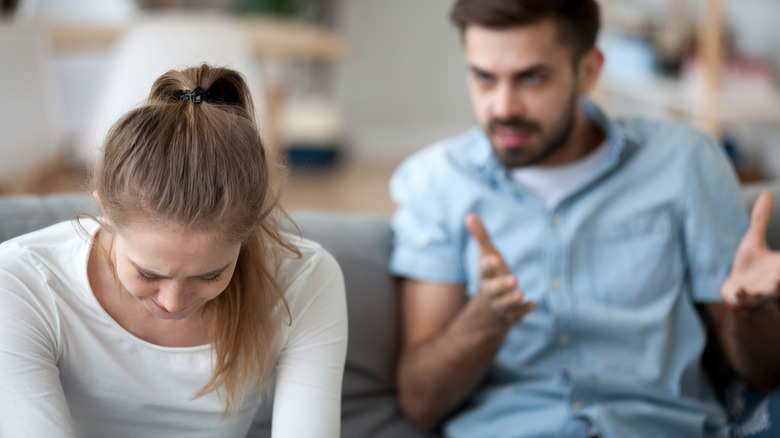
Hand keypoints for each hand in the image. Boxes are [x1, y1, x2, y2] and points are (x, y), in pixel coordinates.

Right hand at [465, 213, 534, 323]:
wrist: (490, 305)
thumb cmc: (491, 274)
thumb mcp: (487, 254)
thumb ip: (480, 236)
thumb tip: (470, 215)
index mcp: (485, 276)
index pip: (484, 271)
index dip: (488, 265)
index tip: (493, 259)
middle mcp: (491, 292)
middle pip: (494, 290)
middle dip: (502, 285)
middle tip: (514, 279)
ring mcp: (501, 304)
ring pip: (504, 304)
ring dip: (512, 299)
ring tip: (520, 293)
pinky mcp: (512, 314)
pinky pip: (517, 315)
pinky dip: (524, 310)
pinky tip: (533, 303)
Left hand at [721, 191, 779, 310]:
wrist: (735, 291)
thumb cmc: (748, 265)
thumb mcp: (753, 239)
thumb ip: (760, 219)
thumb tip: (767, 192)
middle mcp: (777, 277)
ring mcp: (762, 289)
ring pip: (774, 290)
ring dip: (777, 285)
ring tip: (778, 278)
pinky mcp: (746, 297)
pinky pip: (746, 297)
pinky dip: (743, 294)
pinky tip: (740, 288)